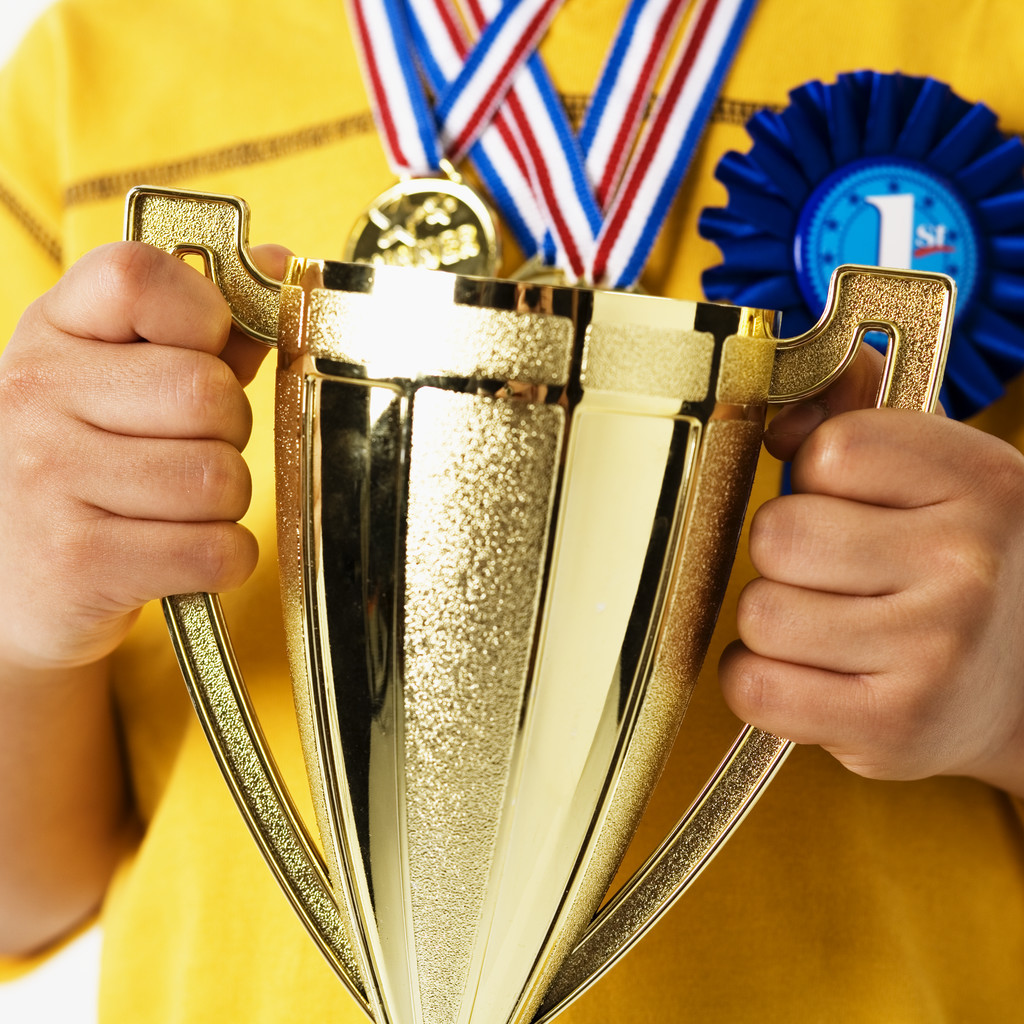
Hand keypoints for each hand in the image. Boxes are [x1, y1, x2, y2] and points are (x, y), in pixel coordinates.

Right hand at [0, 240, 287, 672]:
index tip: (202, 350)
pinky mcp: (77, 562)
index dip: (203, 313)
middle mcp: (33, 395)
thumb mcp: (118, 384)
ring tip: (177, 510)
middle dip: (228, 433)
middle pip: (210, 394)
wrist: (10, 584)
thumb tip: (276, 261)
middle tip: (188, 453)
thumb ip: (202, 332)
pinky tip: (179, 555)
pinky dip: (222, 559)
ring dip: (224, 505)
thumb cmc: (82, 473)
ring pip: (220, 478)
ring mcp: (46, 479)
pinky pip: (217, 550)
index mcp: (51, 334)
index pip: (142, 276)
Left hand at [720, 345, 1023, 793]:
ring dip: (774, 622)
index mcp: (983, 482)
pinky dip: (760, 682)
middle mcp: (966, 566)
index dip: (813, 475)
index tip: (843, 502)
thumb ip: (858, 412)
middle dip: (787, 555)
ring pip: (759, 612)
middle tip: (833, 575)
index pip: (830, 449)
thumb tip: (780, 420)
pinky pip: (753, 686)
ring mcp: (932, 653)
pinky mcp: (890, 727)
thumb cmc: (958, 572)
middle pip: (779, 534)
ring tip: (827, 628)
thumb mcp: (940, 477)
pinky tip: (807, 673)